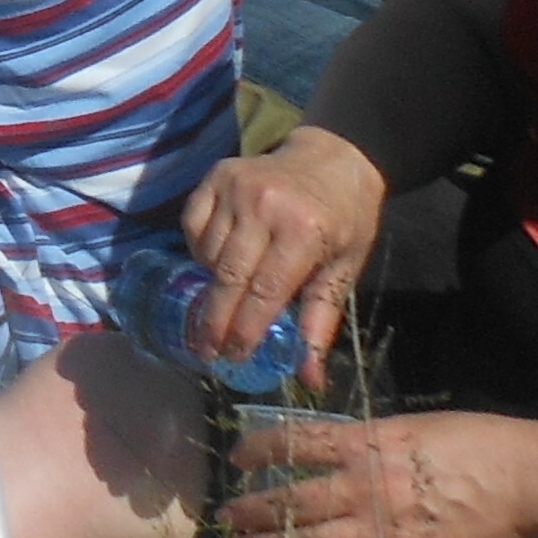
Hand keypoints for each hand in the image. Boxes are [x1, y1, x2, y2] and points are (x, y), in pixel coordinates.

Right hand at [179, 125, 390, 378]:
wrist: (334, 157)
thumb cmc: (344, 220)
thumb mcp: (343, 270)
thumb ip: (320, 323)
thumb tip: (310, 380)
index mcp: (304, 232)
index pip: (265, 292)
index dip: (246, 329)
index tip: (234, 357)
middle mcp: (266, 206)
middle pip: (229, 277)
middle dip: (216, 320)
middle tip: (208, 350)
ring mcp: (237, 187)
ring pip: (208, 253)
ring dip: (212, 284)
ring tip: (224, 301)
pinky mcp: (217, 175)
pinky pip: (193, 225)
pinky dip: (200, 251)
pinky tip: (217, 262)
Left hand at [222, 409, 537, 537]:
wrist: (523, 479)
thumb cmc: (473, 441)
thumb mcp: (410, 425)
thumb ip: (368, 439)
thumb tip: (333, 443)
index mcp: (366, 444)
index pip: (296, 444)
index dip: (260, 450)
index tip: (236, 458)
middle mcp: (366, 486)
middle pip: (296, 500)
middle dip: (256, 510)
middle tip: (228, 517)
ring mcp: (389, 528)